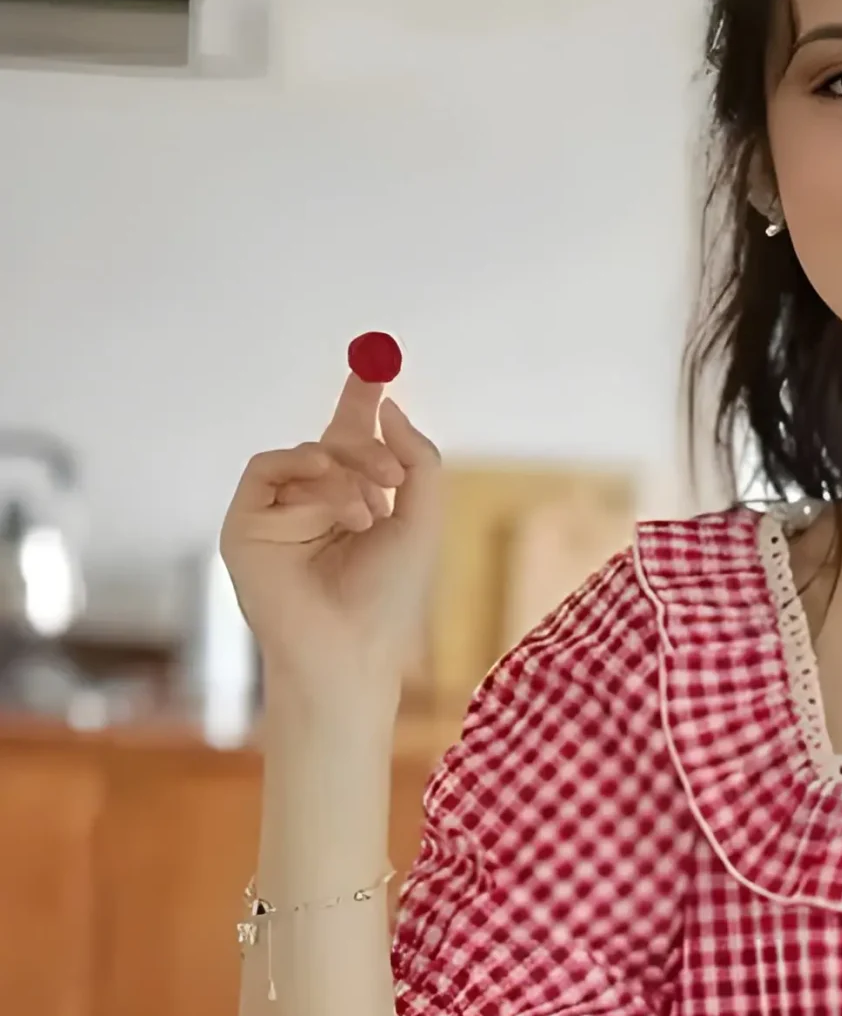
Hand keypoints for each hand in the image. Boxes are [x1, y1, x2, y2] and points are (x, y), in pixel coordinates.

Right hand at [221, 361, 442, 709]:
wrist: (349, 649)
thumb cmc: (389, 598)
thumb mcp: (423, 521)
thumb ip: (418, 460)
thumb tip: (388, 406)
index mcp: (354, 506)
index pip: (353, 441)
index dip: (361, 403)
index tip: (376, 366)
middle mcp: (313, 506)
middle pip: (333, 440)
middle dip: (366, 445)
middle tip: (391, 475)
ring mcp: (276, 514)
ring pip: (308, 454)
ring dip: (346, 475)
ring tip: (368, 518)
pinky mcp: (244, 524)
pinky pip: (268, 467)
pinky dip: (305, 474)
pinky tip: (336, 505)